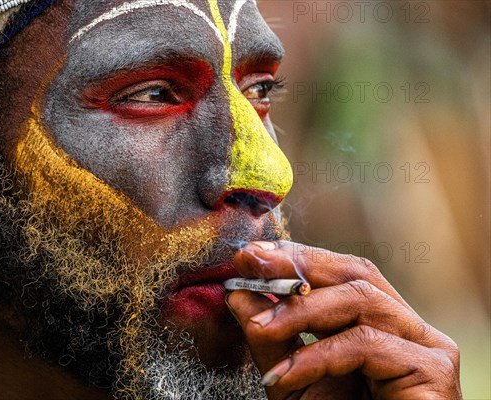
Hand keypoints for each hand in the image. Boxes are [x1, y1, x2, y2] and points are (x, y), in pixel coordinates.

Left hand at [226, 240, 461, 398]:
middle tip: (251, 263)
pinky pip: (366, 344)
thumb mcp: (292, 380)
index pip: (340, 274)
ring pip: (361, 299)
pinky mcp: (431, 370)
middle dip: (298, 265)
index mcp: (379, 324)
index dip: (296, 258)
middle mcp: (406, 327)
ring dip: (301, 309)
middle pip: (356, 273)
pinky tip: (285, 375)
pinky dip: (318, 356)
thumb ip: (271, 339)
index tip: (249, 256)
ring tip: (260, 326)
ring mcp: (425, 345)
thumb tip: (239, 294)